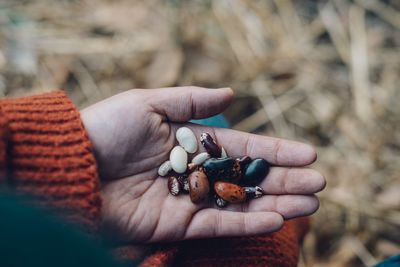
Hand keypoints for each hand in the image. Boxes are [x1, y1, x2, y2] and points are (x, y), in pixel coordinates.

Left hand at [81, 86, 325, 242]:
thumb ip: (191, 99)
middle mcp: (195, 172)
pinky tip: (277, 216)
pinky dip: (247, 222)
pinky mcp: (177, 224)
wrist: (73, 166)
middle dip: (284, 179)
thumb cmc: (108, 129)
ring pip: (241, 203)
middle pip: (249, 178)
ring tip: (311, 201)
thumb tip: (231, 93)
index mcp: (191, 143)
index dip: (275, 151)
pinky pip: (219, 225)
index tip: (308, 153)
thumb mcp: (150, 103)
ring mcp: (189, 200)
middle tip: (319, 182)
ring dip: (277, 202)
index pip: (242, 148)